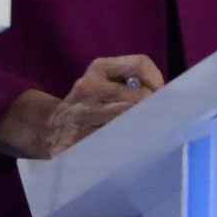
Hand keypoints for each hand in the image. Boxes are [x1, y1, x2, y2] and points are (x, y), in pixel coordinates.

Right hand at [0, 55, 163, 159]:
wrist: (47, 128)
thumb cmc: (91, 105)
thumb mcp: (107, 82)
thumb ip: (136, 83)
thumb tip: (169, 96)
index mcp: (98, 69)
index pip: (139, 64)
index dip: (157, 81)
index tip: (163, 97)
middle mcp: (87, 89)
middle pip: (137, 97)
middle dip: (154, 111)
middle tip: (163, 122)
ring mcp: (78, 117)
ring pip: (124, 123)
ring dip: (142, 131)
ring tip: (149, 137)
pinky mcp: (72, 144)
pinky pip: (108, 147)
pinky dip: (123, 149)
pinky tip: (128, 151)